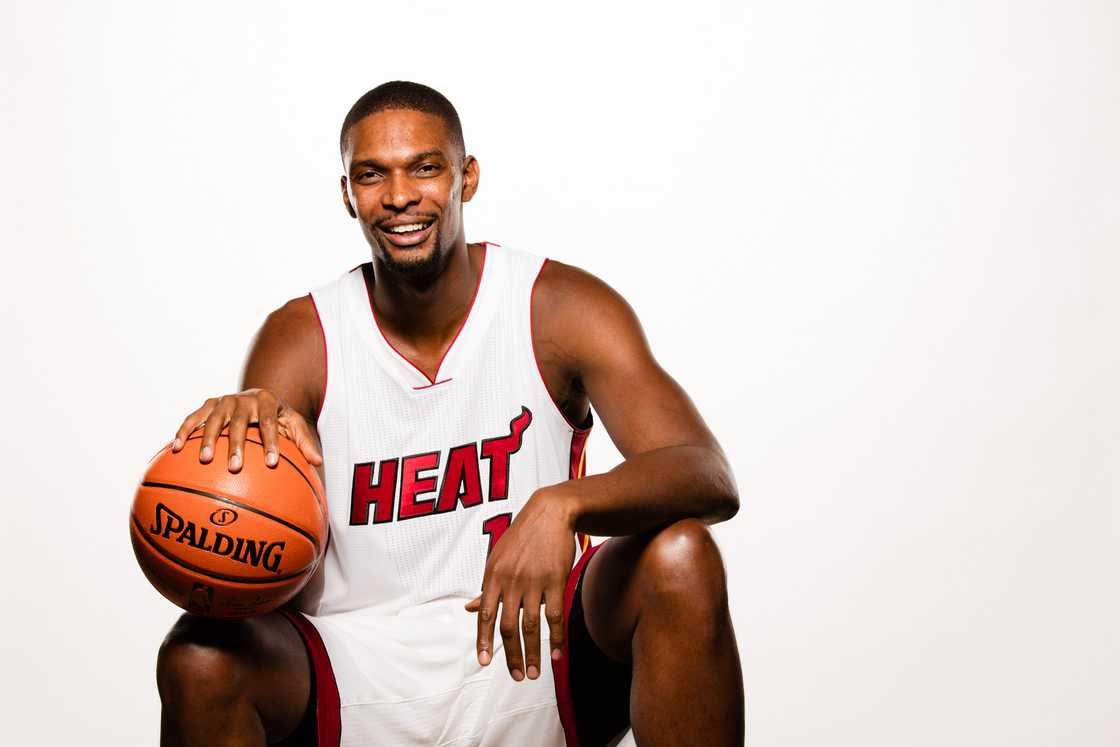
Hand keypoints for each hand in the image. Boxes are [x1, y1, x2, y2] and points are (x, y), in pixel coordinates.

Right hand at [170, 388, 322, 471]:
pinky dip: (184, 431)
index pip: (269, 423)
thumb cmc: (278, 417)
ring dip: (207, 439)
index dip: (271, 442)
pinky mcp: (208, 405)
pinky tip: (176, 448)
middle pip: (239, 422)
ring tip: (204, 460)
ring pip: (214, 419)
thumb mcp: (294, 425)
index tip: (271, 463)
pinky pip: (194, 418)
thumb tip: (318, 464)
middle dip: (237, 445)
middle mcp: (244, 399)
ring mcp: (224, 401)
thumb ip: (305, 443)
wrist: (259, 397)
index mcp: (267, 401)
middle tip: (235, 467)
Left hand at [465, 488, 576, 680]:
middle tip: (518, 676)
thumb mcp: (498, 559)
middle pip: (508, 627)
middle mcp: (511, 581)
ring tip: (535, 673)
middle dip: (512, 656)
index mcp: (493, 577)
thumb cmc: (522, 538)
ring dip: (534, 653)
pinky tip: (556, 654)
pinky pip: (555, 616)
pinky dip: (556, 638)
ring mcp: (534, 582)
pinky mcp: (556, 580)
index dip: (484, 641)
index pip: (486, 616)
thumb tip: (469, 608)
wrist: (550, 513)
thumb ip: (488, 588)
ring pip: (531, 626)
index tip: (485, 662)